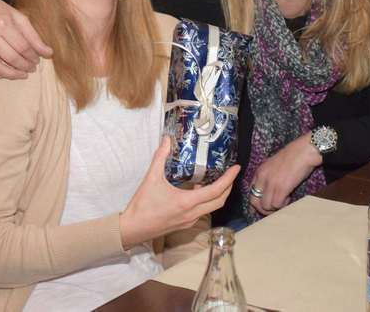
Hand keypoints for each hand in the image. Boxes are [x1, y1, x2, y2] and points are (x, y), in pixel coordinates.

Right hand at [0, 0, 52, 79]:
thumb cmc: (1, 12)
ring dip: (12, 75)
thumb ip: (34, 36)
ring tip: (22, 74)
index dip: (33, 56)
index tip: (38, 60)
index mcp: (3, 23)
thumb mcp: (19, 18)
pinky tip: (2, 74)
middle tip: (32, 68)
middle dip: (25, 66)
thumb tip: (49, 53)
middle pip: (11, 58)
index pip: (23, 47)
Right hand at [120, 137, 238, 248]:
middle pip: (220, 201)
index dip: (229, 179)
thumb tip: (167, 140)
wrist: (133, 229)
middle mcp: (192, 213)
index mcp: (187, 202)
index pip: (216, 191)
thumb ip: (160, 157)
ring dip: (218, 195)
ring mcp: (189, 221)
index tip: (236, 168)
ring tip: (217, 180)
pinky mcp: (185, 224)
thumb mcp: (151, 178)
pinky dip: (206, 201)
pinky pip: (202, 211)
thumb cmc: (142, 205)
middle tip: (230, 174)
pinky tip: (197, 191)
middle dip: (228, 187)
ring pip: (212, 208)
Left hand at [249, 133, 321, 214]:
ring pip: (265, 206)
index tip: (268, 203)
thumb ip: (269, 176)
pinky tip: (289, 198)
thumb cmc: (294, 157)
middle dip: (264, 209)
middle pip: (254, 202)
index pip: (251, 192)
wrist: (304, 151)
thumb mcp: (274, 165)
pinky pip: (277, 204)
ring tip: (284, 200)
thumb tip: (270, 191)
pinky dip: (283, 205)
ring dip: (275, 207)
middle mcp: (262, 177)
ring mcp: (271, 183)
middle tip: (274, 208)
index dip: (259, 201)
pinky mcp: (281, 188)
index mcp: (260, 171)